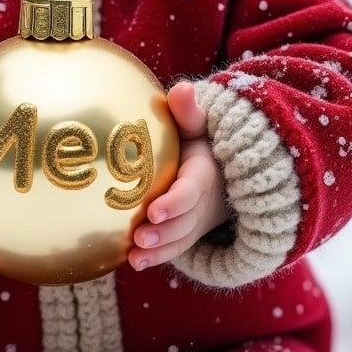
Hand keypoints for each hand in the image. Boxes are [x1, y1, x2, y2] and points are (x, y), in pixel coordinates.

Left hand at [128, 81, 229, 271]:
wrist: (221, 170)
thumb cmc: (198, 141)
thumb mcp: (199, 124)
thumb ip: (189, 111)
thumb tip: (182, 88)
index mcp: (204, 173)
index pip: (191, 189)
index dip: (176, 202)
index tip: (154, 209)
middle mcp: (203, 202)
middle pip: (186, 221)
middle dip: (165, 232)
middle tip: (140, 237)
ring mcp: (195, 222)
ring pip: (180, 240)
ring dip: (159, 250)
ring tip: (134, 257)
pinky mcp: (185, 233)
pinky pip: (173, 248)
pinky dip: (155, 257)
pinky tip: (130, 263)